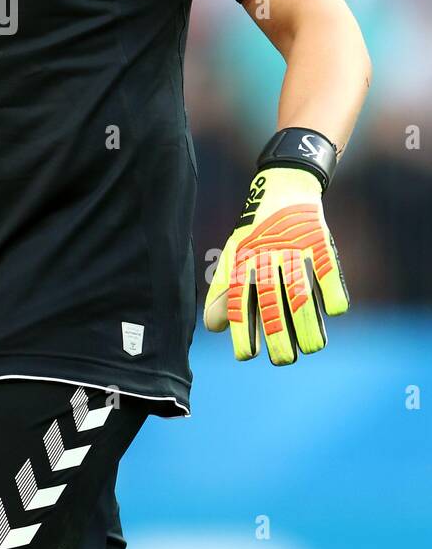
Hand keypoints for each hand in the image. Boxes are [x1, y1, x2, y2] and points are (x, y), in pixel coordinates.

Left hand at [204, 167, 348, 364]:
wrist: (282, 187)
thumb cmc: (255, 231)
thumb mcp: (234, 254)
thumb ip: (222, 289)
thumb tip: (212, 327)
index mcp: (243, 260)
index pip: (238, 299)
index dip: (241, 329)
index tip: (246, 356)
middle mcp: (265, 255)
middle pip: (270, 301)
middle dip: (276, 335)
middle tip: (282, 361)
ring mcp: (294, 248)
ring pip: (300, 292)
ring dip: (308, 324)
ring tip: (312, 348)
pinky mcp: (319, 241)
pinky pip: (329, 270)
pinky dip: (334, 291)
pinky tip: (336, 312)